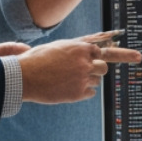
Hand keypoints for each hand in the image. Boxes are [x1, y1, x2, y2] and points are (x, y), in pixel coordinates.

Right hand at [17, 36, 140, 103]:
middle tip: (83, 72)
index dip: (98, 57)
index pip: (100, 52)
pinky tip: (69, 89)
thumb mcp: (58, 47)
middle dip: (96, 70)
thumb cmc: (37, 60)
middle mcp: (84, 63)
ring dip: (87, 81)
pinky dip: (83, 92)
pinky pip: (90, 93)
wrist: (24, 77)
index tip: (117, 58)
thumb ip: (75, 48)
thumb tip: (90, 50)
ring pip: (97, 81)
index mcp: (80, 49)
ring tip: (69, 80)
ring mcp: (82, 78)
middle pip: (103, 68)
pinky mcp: (78, 93)